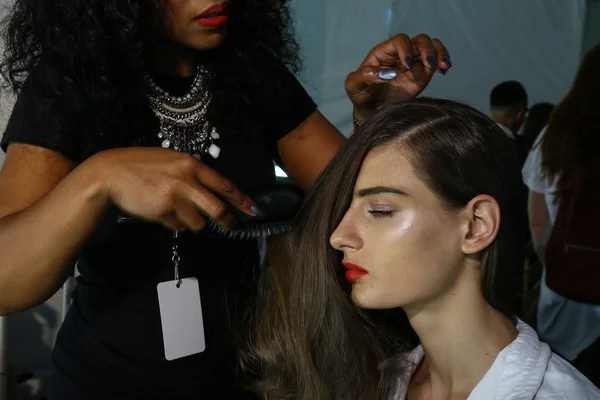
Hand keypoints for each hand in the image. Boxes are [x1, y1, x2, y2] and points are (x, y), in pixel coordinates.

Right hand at [87, 147, 255, 231]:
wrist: (110, 174)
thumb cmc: (141, 166)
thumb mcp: (170, 161)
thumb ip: (191, 174)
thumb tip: (213, 191)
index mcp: (190, 164)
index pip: (224, 184)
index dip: (241, 199)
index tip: (253, 209)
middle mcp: (186, 180)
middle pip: (217, 208)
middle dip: (227, 220)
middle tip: (231, 226)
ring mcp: (174, 197)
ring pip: (198, 222)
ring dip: (193, 222)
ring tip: (178, 211)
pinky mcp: (162, 212)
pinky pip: (178, 226)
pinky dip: (175, 223)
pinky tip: (162, 212)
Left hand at [346, 33, 450, 119]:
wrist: (372, 111)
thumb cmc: (361, 96)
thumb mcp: (354, 86)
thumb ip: (365, 76)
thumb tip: (388, 73)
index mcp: (384, 52)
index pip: (400, 40)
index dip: (406, 49)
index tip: (408, 66)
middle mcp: (400, 54)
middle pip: (420, 40)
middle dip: (427, 49)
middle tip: (428, 65)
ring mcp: (414, 63)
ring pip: (432, 46)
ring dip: (439, 53)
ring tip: (441, 66)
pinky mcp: (423, 74)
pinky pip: (436, 61)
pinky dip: (443, 62)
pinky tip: (443, 71)